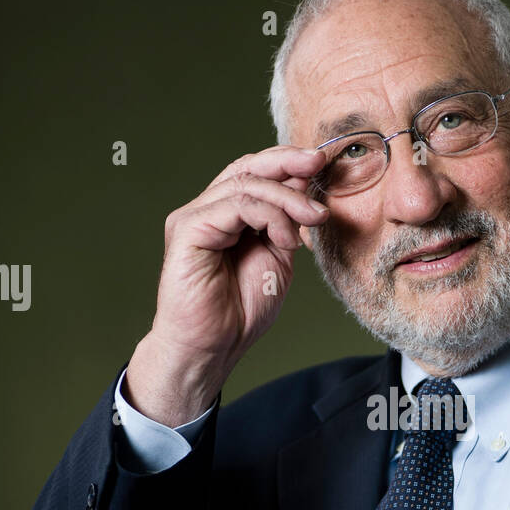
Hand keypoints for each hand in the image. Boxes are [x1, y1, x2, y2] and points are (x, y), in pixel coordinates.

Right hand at [124, 144, 327, 425]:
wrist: (213, 348)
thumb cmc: (240, 311)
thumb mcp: (278, 258)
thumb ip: (288, 223)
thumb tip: (306, 186)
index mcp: (228, 214)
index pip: (256, 171)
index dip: (288, 162)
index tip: (323, 163)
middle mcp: (208, 210)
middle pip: (247, 166)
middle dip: (287, 161)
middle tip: (319, 163)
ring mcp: (195, 217)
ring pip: (246, 185)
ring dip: (288, 199)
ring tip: (315, 219)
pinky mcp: (187, 229)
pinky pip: (234, 205)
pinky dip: (269, 216)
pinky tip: (287, 239)